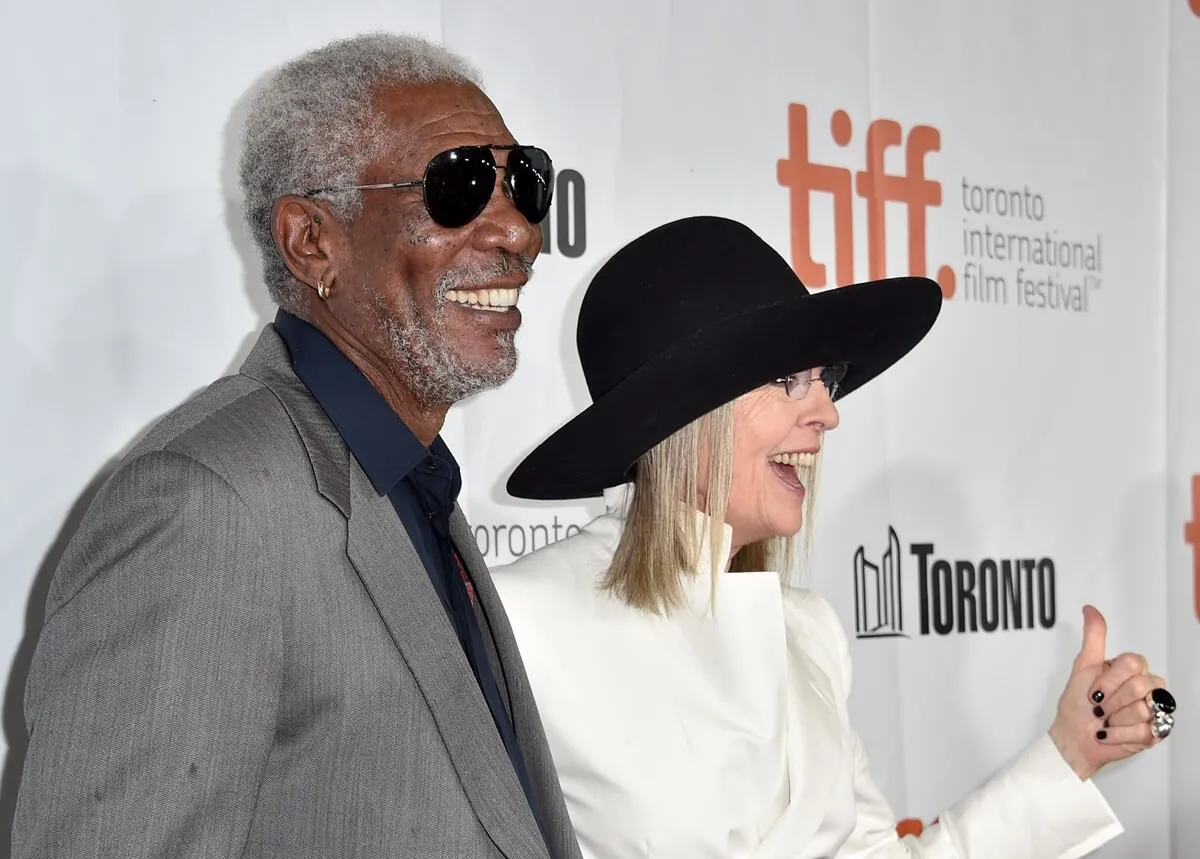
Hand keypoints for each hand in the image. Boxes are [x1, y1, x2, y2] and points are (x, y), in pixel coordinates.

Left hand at [1047, 605, 1170, 780]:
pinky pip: (1145, 730)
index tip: (1094, 690)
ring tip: (1107, 719)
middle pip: (1140, 685)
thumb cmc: (1077, 704)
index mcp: (1130, 670)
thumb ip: (1094, 637)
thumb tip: (1090, 609)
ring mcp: (1153, 710)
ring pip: (1143, 708)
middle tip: (1099, 706)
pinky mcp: (1155, 732)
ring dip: (1115, 718)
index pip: (1134, 662)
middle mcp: (1146, 688)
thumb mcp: (1083, 666)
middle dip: (1111, 699)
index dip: (1110, 679)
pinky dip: (1120, 734)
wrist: (1074, 738)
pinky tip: (1111, 733)